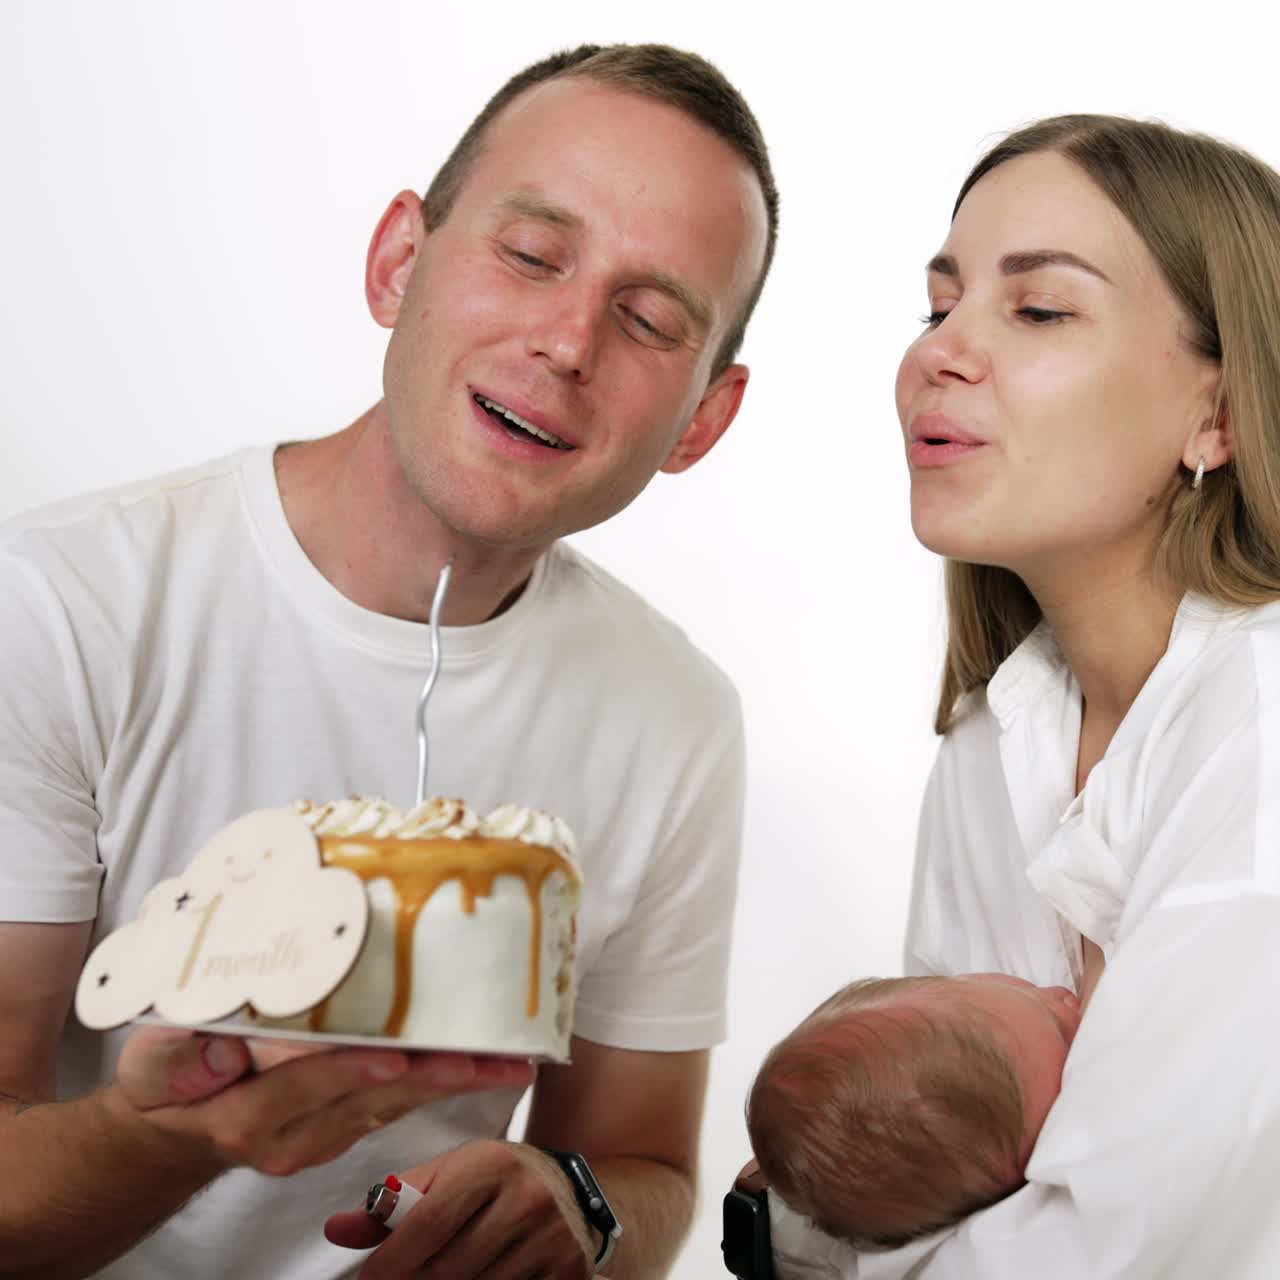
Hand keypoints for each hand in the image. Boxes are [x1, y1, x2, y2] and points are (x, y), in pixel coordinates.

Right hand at [111, 1025, 535, 1176]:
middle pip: (373, 1100)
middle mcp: (295, 1136)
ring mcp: (324, 1137)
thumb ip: (175, 1060)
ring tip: (509, 1061)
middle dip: (436, 1076)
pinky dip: (439, 1083)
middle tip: (493, 1057)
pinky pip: (396, 1106)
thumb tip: (220, 1054)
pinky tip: (481, 1064)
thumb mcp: (150, 1065)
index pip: (310, 1086)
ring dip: (453, 1082)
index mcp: (249, 1115)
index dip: (355, 1068)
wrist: (175, 1127)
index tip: (400, 1053)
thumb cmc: (168, 1082)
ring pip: (396, 1106)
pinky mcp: (343, 1129)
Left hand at [324, 1139, 595, 1278]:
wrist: (571, 1189)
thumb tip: (336, 1230)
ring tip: (442, 1276)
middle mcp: (526, 1198)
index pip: (428, 1225)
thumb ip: (392, 1202)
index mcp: (490, 1164)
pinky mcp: (570, 1271)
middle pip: (448, 1271)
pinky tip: (479, 1277)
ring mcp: (552, 1238)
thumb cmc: (497, 1180)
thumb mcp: (448, 1174)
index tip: (369, 1279)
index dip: (390, 1262)